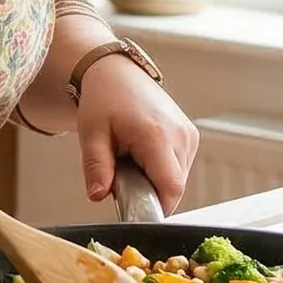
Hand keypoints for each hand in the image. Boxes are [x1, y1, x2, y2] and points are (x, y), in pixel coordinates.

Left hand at [74, 57, 197, 214]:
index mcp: (156, 135)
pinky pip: (180, 168)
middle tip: (123, 176)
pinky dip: (162, 170)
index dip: (156, 206)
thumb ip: (96, 167)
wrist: (117, 73)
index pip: (171, 188)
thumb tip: (97, 196)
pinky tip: (144, 155)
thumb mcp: (91, 134)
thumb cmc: (104, 99)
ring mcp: (189, 135)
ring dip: (155, 181)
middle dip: (149, 192)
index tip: (134, 209)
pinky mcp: (191, 136)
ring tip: (132, 160)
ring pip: (178, 179)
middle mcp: (180, 135)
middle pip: (174, 187)